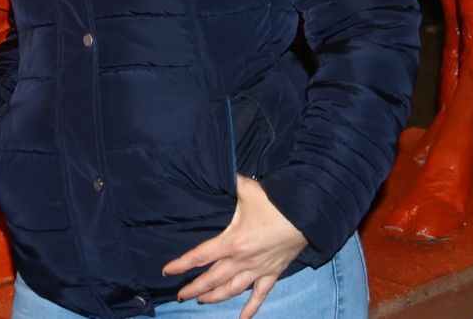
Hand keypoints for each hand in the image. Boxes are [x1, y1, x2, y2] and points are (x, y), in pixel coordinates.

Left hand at [162, 176, 307, 318]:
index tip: (167, 271)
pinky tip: (242, 318)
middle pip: (212, 279)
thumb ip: (228, 181)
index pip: (200, 256)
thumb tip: (215, 168)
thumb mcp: (246, 189)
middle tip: (180, 295)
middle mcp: (242, 260)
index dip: (182, 265)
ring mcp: (258, 270)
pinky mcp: (273, 273)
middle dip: (194, 288)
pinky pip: (260, 295)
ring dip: (215, 297)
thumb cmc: (274, 201)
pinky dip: (251, 308)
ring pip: (232, 290)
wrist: (306, 215)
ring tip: (201, 300)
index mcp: (232, 242)